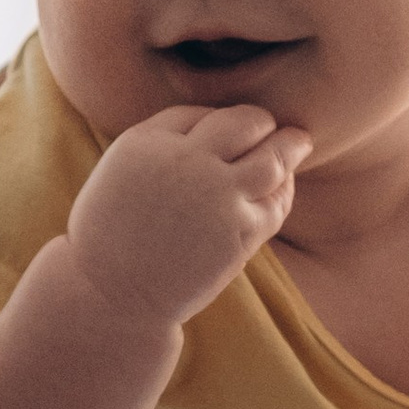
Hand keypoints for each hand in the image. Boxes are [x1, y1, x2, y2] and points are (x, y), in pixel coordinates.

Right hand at [67, 105, 309, 331]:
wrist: (109, 294)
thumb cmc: (111, 235)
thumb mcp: (121, 172)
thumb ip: (162, 145)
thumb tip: (217, 133)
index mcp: (147, 142)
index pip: (201, 114)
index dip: (220, 120)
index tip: (229, 131)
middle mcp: (185, 161)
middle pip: (243, 123)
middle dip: (262, 123)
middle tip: (273, 127)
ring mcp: (216, 196)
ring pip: (273, 158)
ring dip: (291, 146)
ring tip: (299, 141)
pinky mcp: (239, 232)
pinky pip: (276, 202)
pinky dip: (284, 190)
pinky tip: (283, 186)